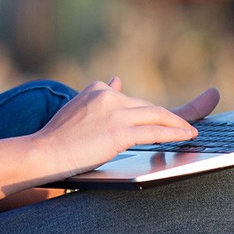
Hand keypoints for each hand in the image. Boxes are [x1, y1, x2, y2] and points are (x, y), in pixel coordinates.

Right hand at [33, 77, 220, 175]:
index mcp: (97, 90)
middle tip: (186, 122)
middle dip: (168, 116)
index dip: (149, 111)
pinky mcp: (119, 132)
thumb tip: (117, 80)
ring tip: (191, 131)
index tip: (163, 115)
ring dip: (177, 123)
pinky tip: (188, 136)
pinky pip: (155, 132)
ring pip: (156, 115)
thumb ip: (99, 96)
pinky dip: (175, 133)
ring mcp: (115, 113)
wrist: (42, 152)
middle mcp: (108, 95)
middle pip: (147, 107)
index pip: (130, 100)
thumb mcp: (78, 109)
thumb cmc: (56, 138)